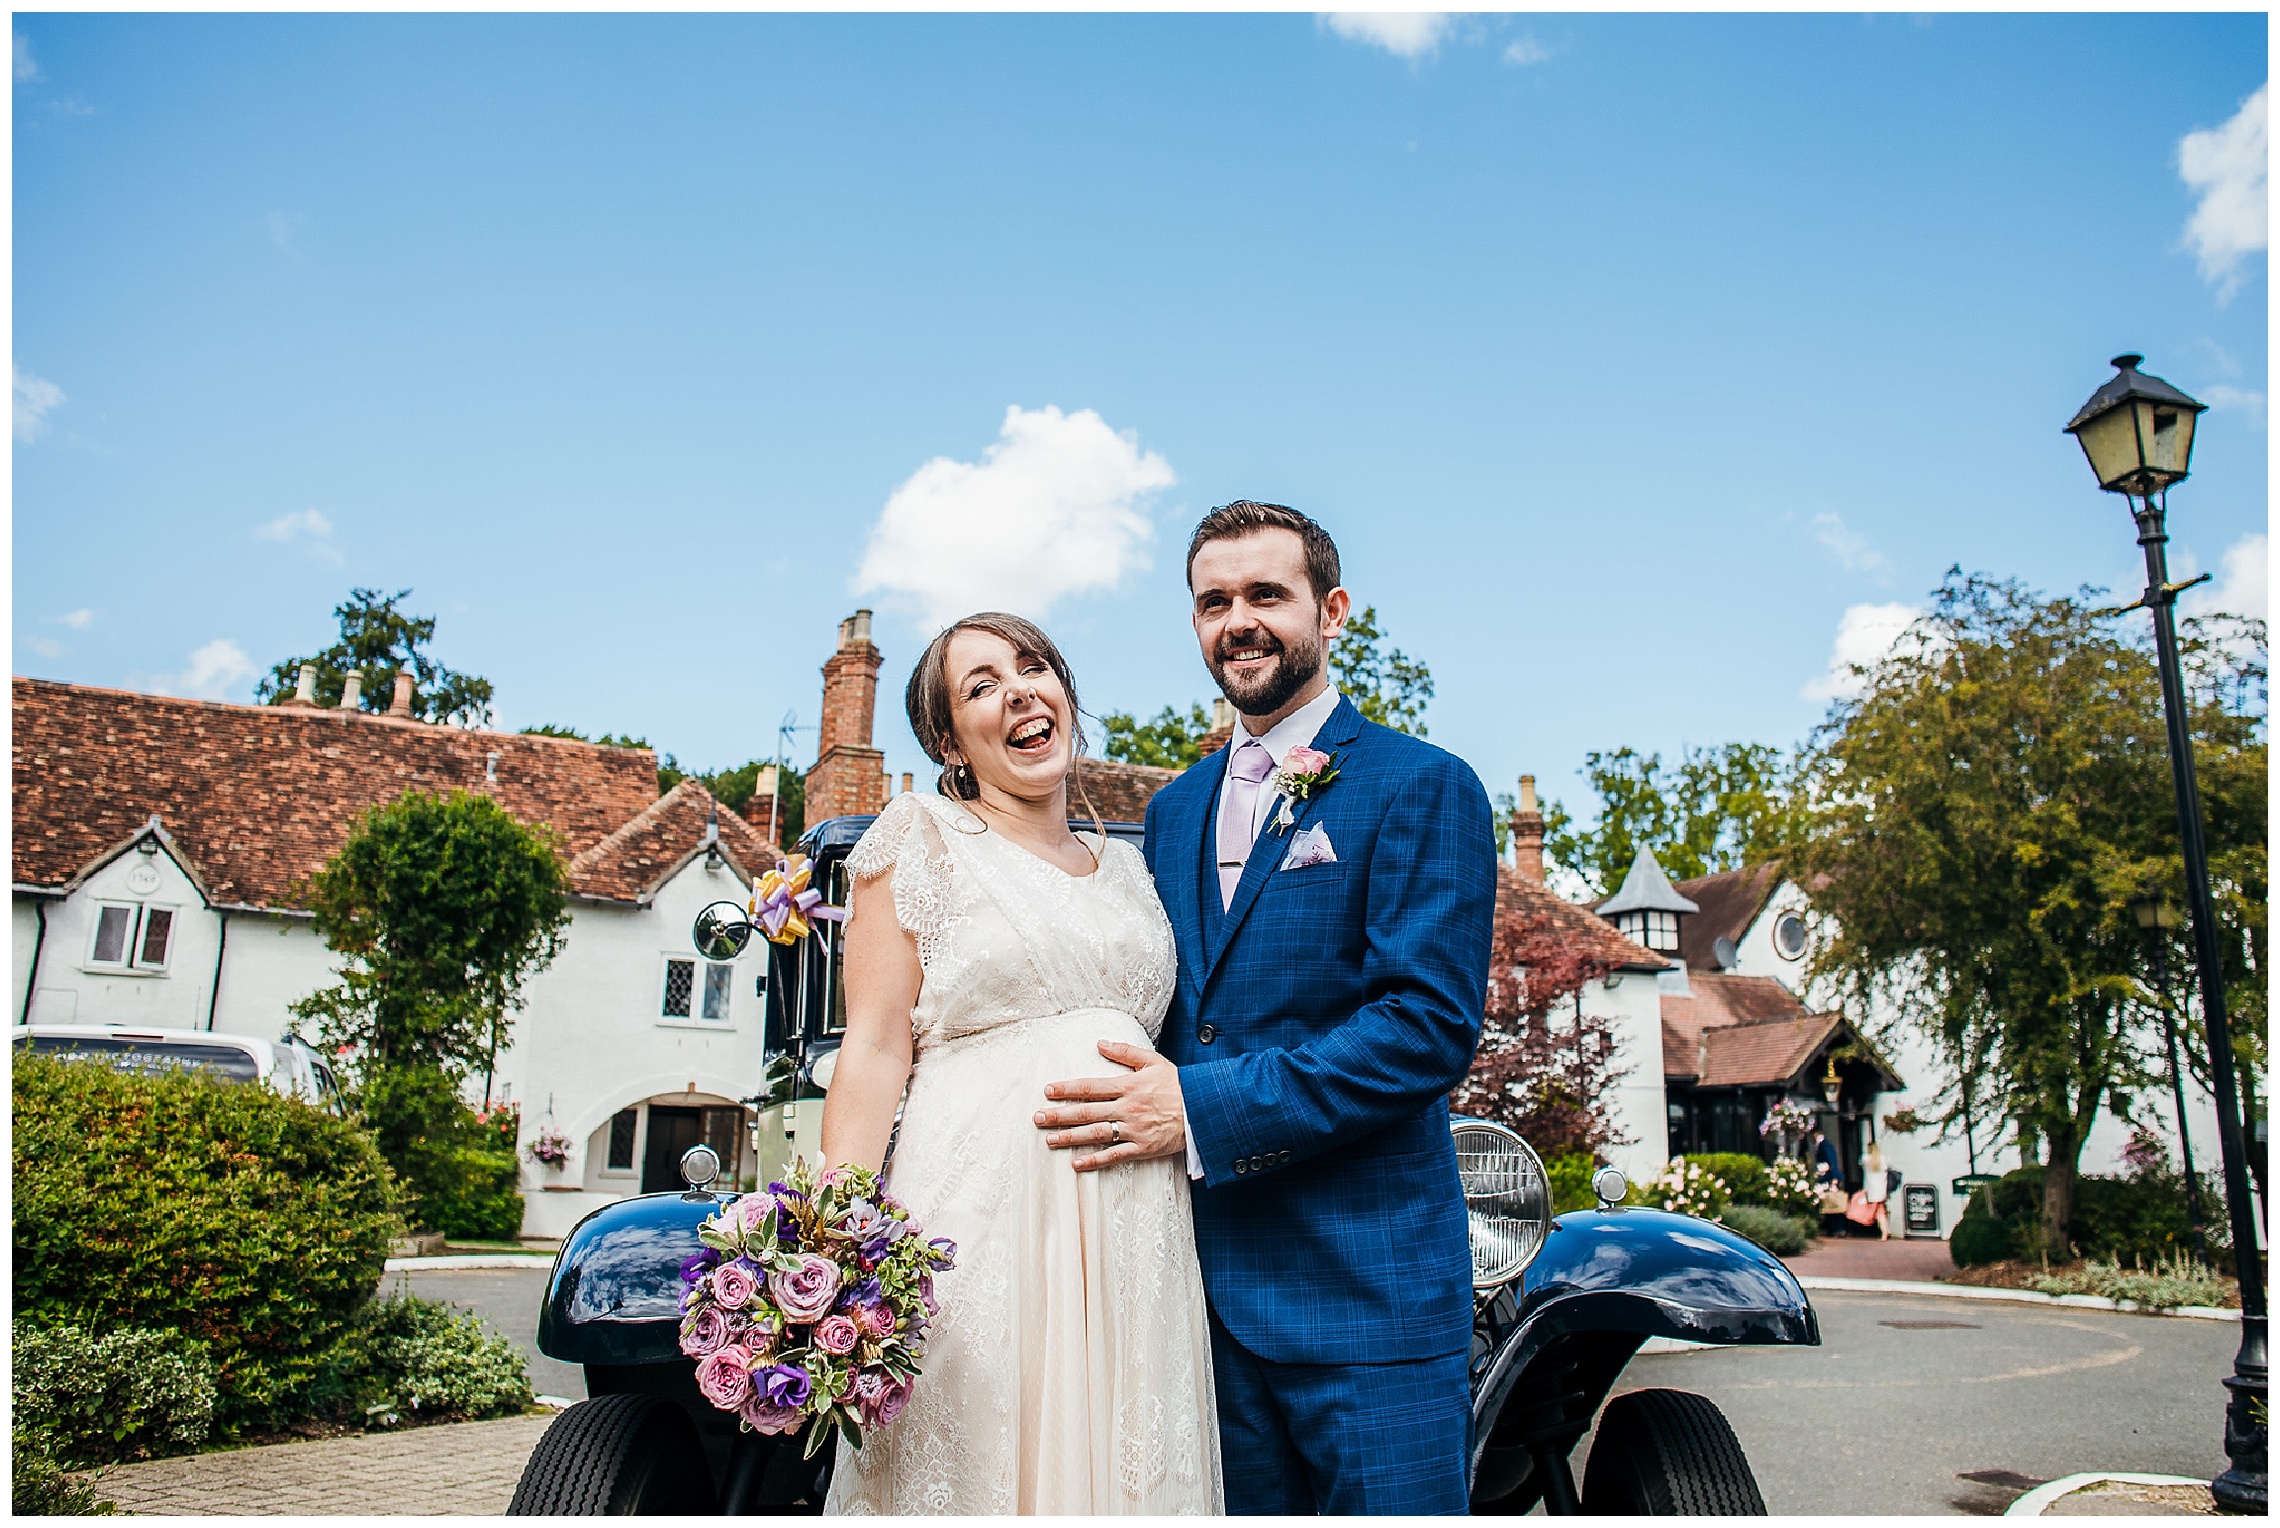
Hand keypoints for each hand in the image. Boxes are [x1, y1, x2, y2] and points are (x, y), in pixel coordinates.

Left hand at [1034, 1040, 1185, 1171]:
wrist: (1204, 1110)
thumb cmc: (1178, 1085)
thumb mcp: (1153, 1061)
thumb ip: (1125, 1052)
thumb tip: (1100, 1043)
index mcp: (1128, 1086)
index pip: (1090, 1087)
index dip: (1067, 1089)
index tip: (1048, 1091)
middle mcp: (1127, 1108)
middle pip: (1086, 1112)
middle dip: (1059, 1115)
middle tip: (1037, 1118)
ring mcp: (1133, 1130)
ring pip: (1095, 1134)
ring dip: (1070, 1137)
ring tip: (1049, 1139)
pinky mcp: (1142, 1148)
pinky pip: (1114, 1156)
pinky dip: (1094, 1160)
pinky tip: (1076, 1163)